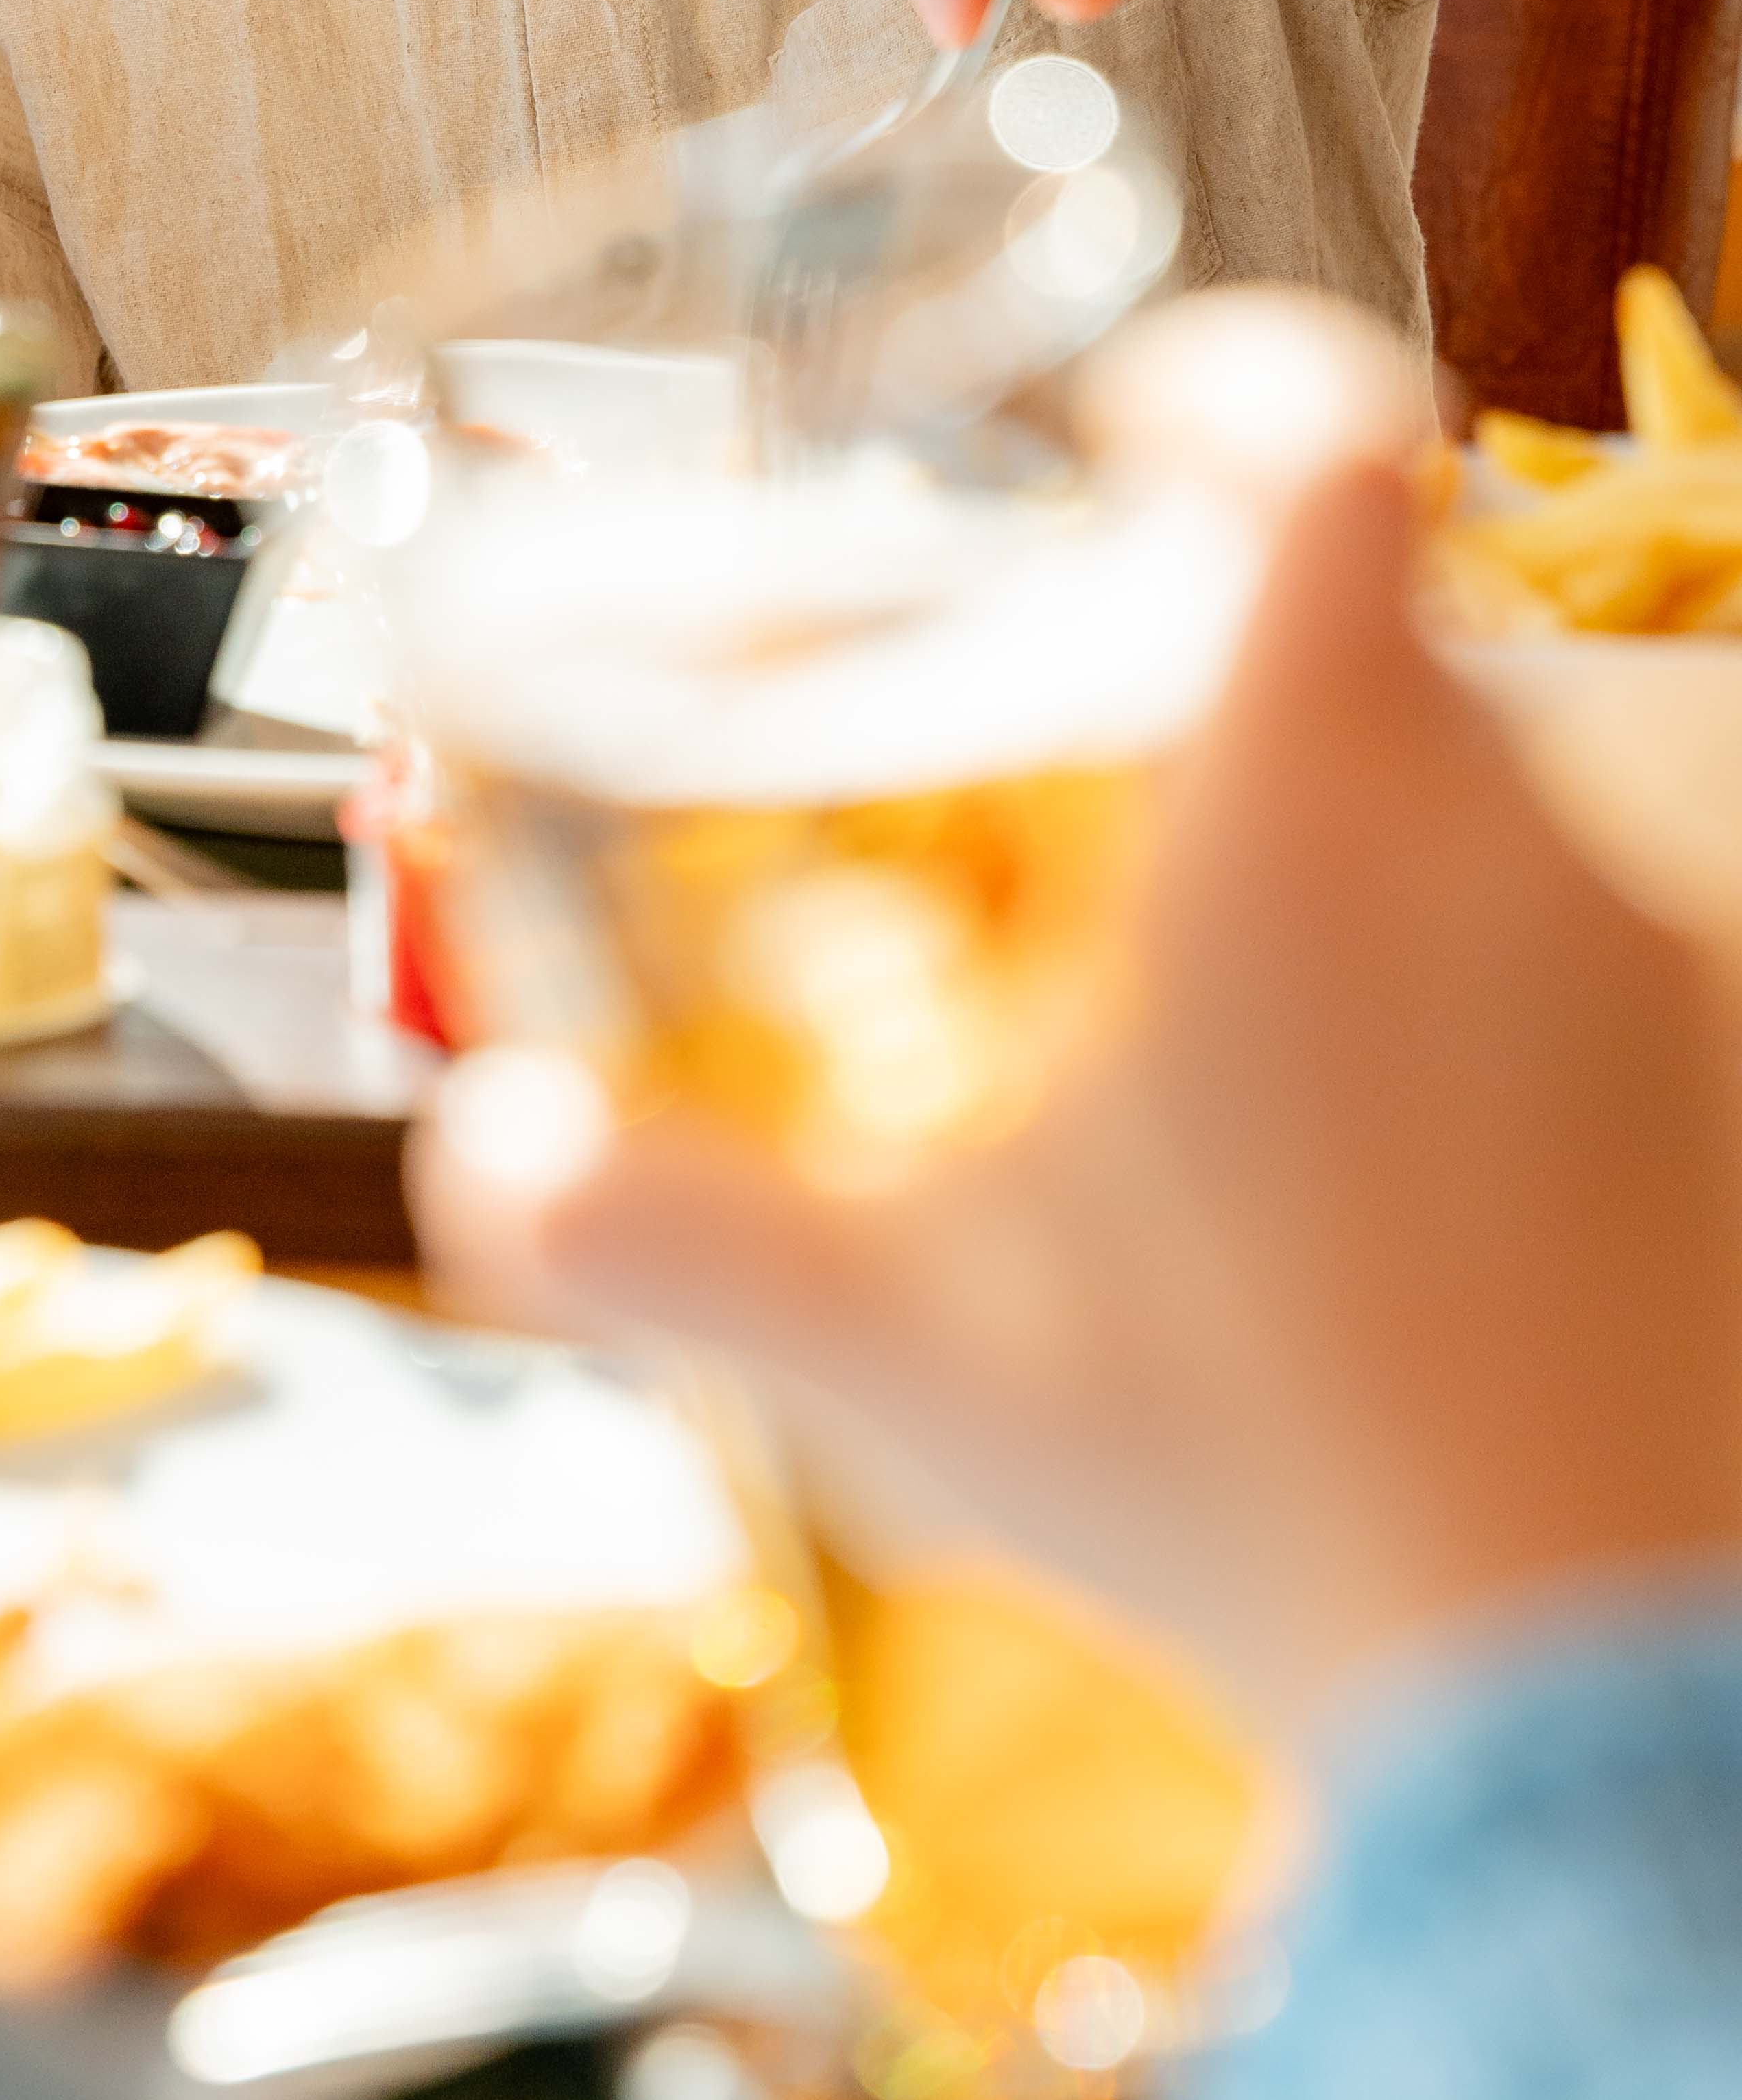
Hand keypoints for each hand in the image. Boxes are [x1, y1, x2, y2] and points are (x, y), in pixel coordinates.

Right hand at [418, 454, 1741, 1729]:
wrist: (1578, 1717)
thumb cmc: (1252, 1494)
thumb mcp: (905, 1356)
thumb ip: (661, 1234)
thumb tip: (483, 1161)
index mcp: (1317, 802)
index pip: (1324, 436)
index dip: (1228, 382)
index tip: (1139, 429)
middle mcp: (1524, 832)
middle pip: (1391, 634)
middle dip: (1248, 688)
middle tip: (1122, 808)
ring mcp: (1665, 962)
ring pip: (1501, 806)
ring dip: (1373, 867)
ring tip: (1250, 1043)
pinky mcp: (1734, 1089)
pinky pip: (1599, 963)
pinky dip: (1495, 1014)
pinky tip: (1395, 1187)